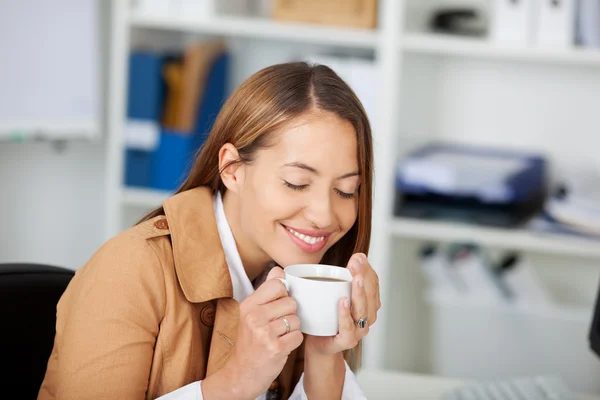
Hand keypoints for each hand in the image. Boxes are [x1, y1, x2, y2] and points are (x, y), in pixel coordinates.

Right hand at [202, 267, 303, 399]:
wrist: (241, 374)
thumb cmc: (249, 342)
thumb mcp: (251, 314)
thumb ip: (266, 290)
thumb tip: (278, 269)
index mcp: (248, 305)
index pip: (278, 284)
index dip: (284, 294)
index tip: (277, 305)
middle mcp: (254, 317)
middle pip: (291, 302)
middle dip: (290, 314)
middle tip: (277, 325)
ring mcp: (265, 333)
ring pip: (296, 319)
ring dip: (292, 329)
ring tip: (279, 336)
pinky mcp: (276, 348)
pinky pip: (298, 336)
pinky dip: (294, 342)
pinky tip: (282, 346)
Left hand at [304, 253, 380, 355]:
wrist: (320, 342)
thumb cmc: (329, 317)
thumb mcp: (337, 292)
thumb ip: (346, 275)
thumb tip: (358, 257)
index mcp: (369, 303)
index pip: (373, 284)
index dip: (367, 270)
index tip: (358, 257)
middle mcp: (367, 317)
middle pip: (370, 295)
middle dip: (364, 277)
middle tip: (355, 263)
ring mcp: (359, 330)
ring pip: (362, 310)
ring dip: (359, 293)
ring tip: (355, 279)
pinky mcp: (347, 340)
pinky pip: (348, 327)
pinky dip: (345, 314)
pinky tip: (343, 302)